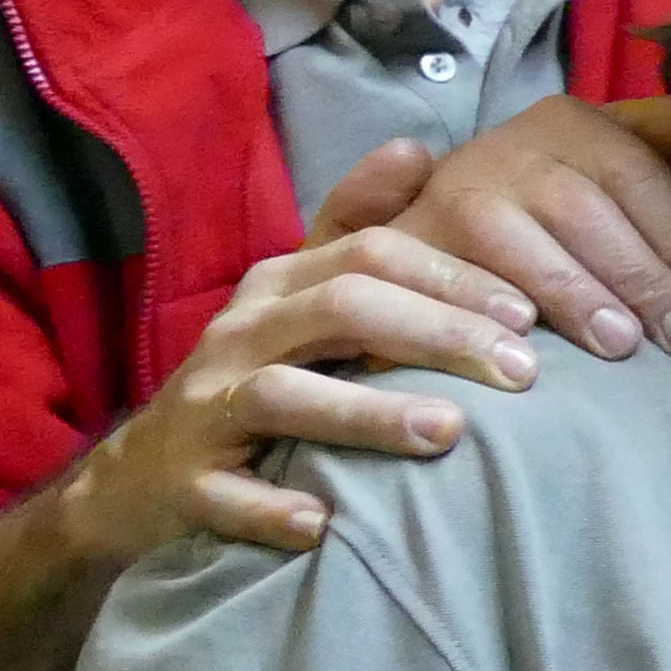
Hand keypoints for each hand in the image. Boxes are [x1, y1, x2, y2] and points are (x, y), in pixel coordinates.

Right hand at [60, 224, 549, 559]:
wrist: (138, 479)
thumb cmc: (256, 379)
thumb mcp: (301, 297)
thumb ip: (356, 226)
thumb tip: (416, 146)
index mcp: (280, 285)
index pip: (373, 253)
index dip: (454, 276)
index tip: (531, 314)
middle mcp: (240, 334)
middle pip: (343, 309)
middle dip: (438, 332)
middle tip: (523, 372)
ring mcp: (204, 408)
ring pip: (287, 396)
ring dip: (370, 413)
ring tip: (449, 432)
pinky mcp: (182, 483)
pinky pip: (227, 495)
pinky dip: (273, 508)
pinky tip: (325, 524)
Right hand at [382, 94, 670, 362]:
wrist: (428, 214)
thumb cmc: (545, 196)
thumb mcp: (598, 153)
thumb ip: (656, 139)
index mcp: (565, 120)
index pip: (634, 172)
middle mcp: (505, 146)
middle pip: (582, 209)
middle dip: (641, 277)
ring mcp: (450, 191)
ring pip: (514, 239)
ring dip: (572, 293)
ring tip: (620, 345)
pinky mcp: (406, 241)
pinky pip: (448, 273)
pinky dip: (489, 305)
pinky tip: (528, 338)